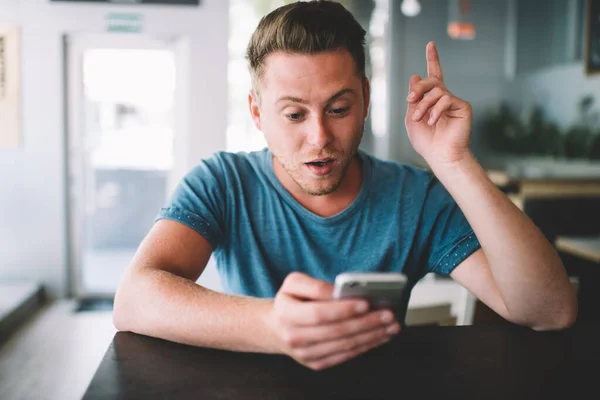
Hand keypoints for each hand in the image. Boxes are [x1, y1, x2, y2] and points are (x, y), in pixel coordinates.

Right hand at [266, 272, 400, 370]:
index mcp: (286, 313)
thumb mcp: (294, 283)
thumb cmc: (290, 301)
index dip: (343, 309)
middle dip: (366, 323)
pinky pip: (345, 356)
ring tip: (391, 326)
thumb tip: (340, 292)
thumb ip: (315, 285)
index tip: (365, 302)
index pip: (318, 313)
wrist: (276, 327)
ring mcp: (305, 354)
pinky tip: (380, 336)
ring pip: (345, 346)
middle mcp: (294, 337)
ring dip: (372, 336)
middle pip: (336, 331)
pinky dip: (366, 346)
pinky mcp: (316, 364)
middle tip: (388, 314)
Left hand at [405, 41, 472, 168]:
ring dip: (424, 105)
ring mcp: (454, 102)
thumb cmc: (426, 141)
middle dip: (418, 88)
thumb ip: (414, 99)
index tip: (430, 45)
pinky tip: (433, 121)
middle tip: (410, 100)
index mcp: (432, 100)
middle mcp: (445, 98)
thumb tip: (416, 75)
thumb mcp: (412, 118)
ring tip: (421, 119)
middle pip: (432, 80)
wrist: (440, 156)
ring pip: (436, 91)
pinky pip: (446, 99)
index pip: (433, 76)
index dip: (432, 59)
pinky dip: (436, 110)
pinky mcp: (463, 106)